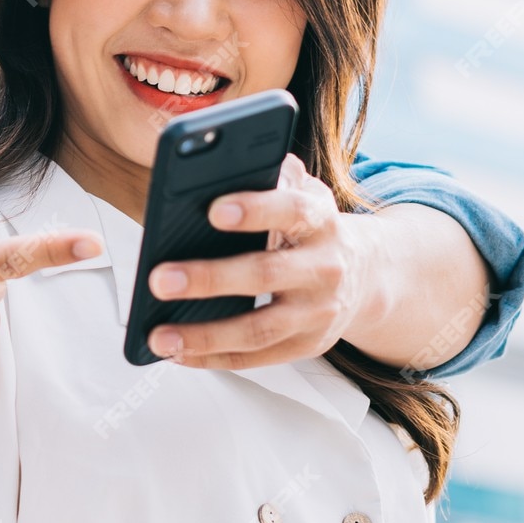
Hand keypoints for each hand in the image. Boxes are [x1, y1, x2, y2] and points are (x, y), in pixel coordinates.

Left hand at [142, 153, 370, 368]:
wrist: (365, 274)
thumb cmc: (312, 229)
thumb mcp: (303, 194)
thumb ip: (272, 177)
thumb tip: (223, 163)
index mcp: (321, 221)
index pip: (291, 211)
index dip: (254, 210)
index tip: (212, 210)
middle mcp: (324, 268)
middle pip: (265, 274)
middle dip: (209, 278)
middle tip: (159, 280)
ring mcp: (317, 313)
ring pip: (258, 329)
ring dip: (204, 335)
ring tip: (158, 335)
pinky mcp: (306, 346)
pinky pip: (256, 358)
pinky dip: (213, 358)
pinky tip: (178, 353)